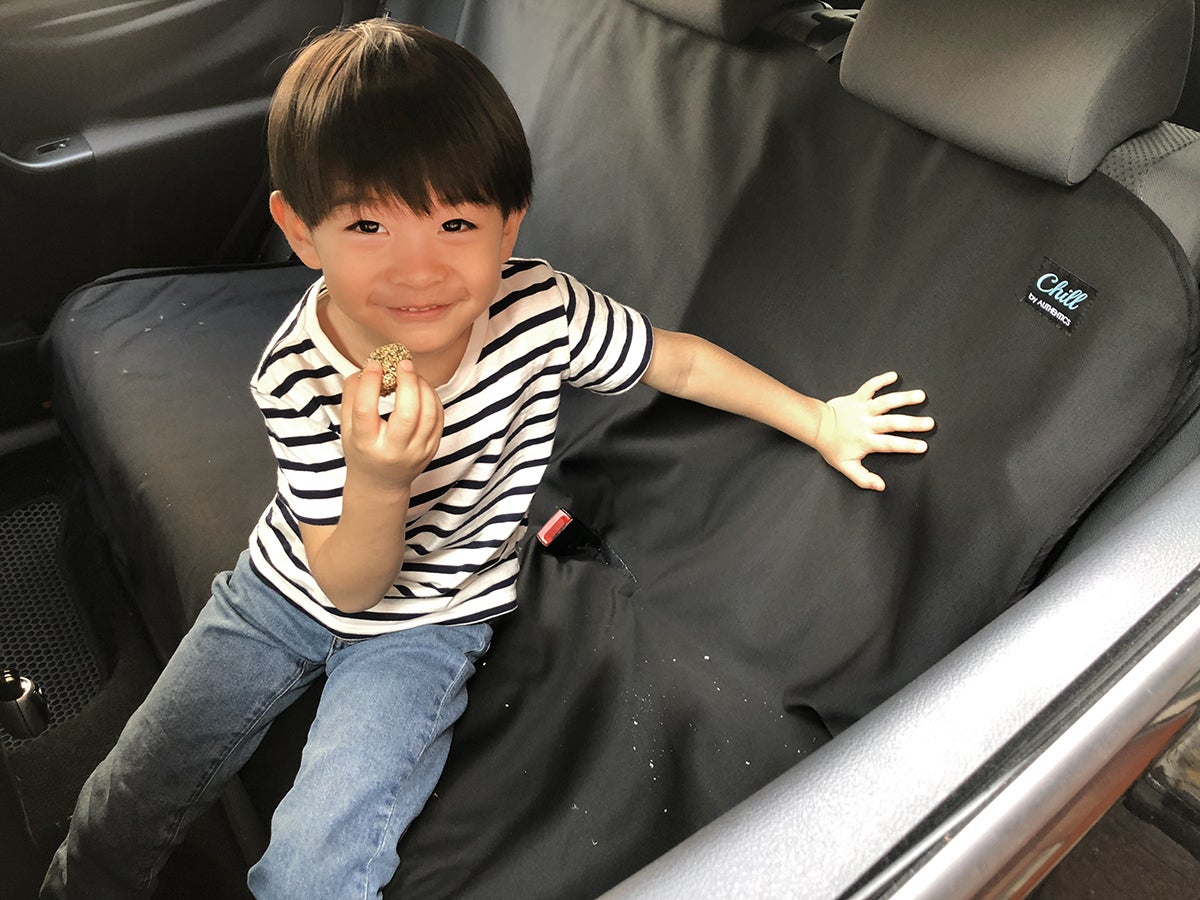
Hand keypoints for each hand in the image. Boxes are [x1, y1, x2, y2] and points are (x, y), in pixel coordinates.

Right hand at [340, 358, 443, 491]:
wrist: (380, 483)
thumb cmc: (361, 449)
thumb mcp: (346, 427)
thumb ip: (352, 396)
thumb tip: (366, 367)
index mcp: (365, 443)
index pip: (366, 411)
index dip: (370, 384)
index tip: (374, 365)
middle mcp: (392, 450)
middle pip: (407, 414)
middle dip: (408, 383)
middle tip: (403, 364)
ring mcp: (415, 452)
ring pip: (428, 415)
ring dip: (423, 388)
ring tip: (412, 375)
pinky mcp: (431, 450)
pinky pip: (438, 419)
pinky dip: (433, 399)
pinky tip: (422, 389)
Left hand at [814, 371, 932, 490]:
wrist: (817, 427)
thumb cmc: (832, 447)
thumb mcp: (846, 467)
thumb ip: (863, 478)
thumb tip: (881, 486)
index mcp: (867, 441)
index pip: (890, 444)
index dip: (907, 445)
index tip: (923, 446)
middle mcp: (867, 424)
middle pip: (892, 423)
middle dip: (912, 423)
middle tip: (930, 423)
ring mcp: (863, 409)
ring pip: (885, 402)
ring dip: (903, 398)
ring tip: (920, 396)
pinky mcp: (857, 397)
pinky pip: (869, 387)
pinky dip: (881, 380)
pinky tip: (894, 375)